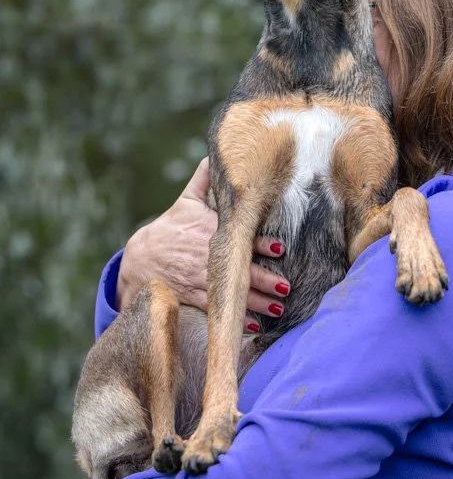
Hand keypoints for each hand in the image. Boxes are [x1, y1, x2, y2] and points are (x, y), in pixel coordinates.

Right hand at [116, 158, 288, 331]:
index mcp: (209, 232)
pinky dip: (235, 318)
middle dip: (264, 280)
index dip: (260, 244)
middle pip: (240, 270)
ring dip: (256, 303)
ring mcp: (199, 279)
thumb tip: (216, 153)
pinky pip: (217, 310)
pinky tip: (254, 326)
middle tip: (286, 286)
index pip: (239, 237)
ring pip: (232, 293)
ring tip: (278, 308)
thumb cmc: (170, 228)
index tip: (279, 248)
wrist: (139, 261)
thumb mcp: (186, 202)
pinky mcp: (193, 298)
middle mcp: (206, 256)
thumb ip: (205, 179)